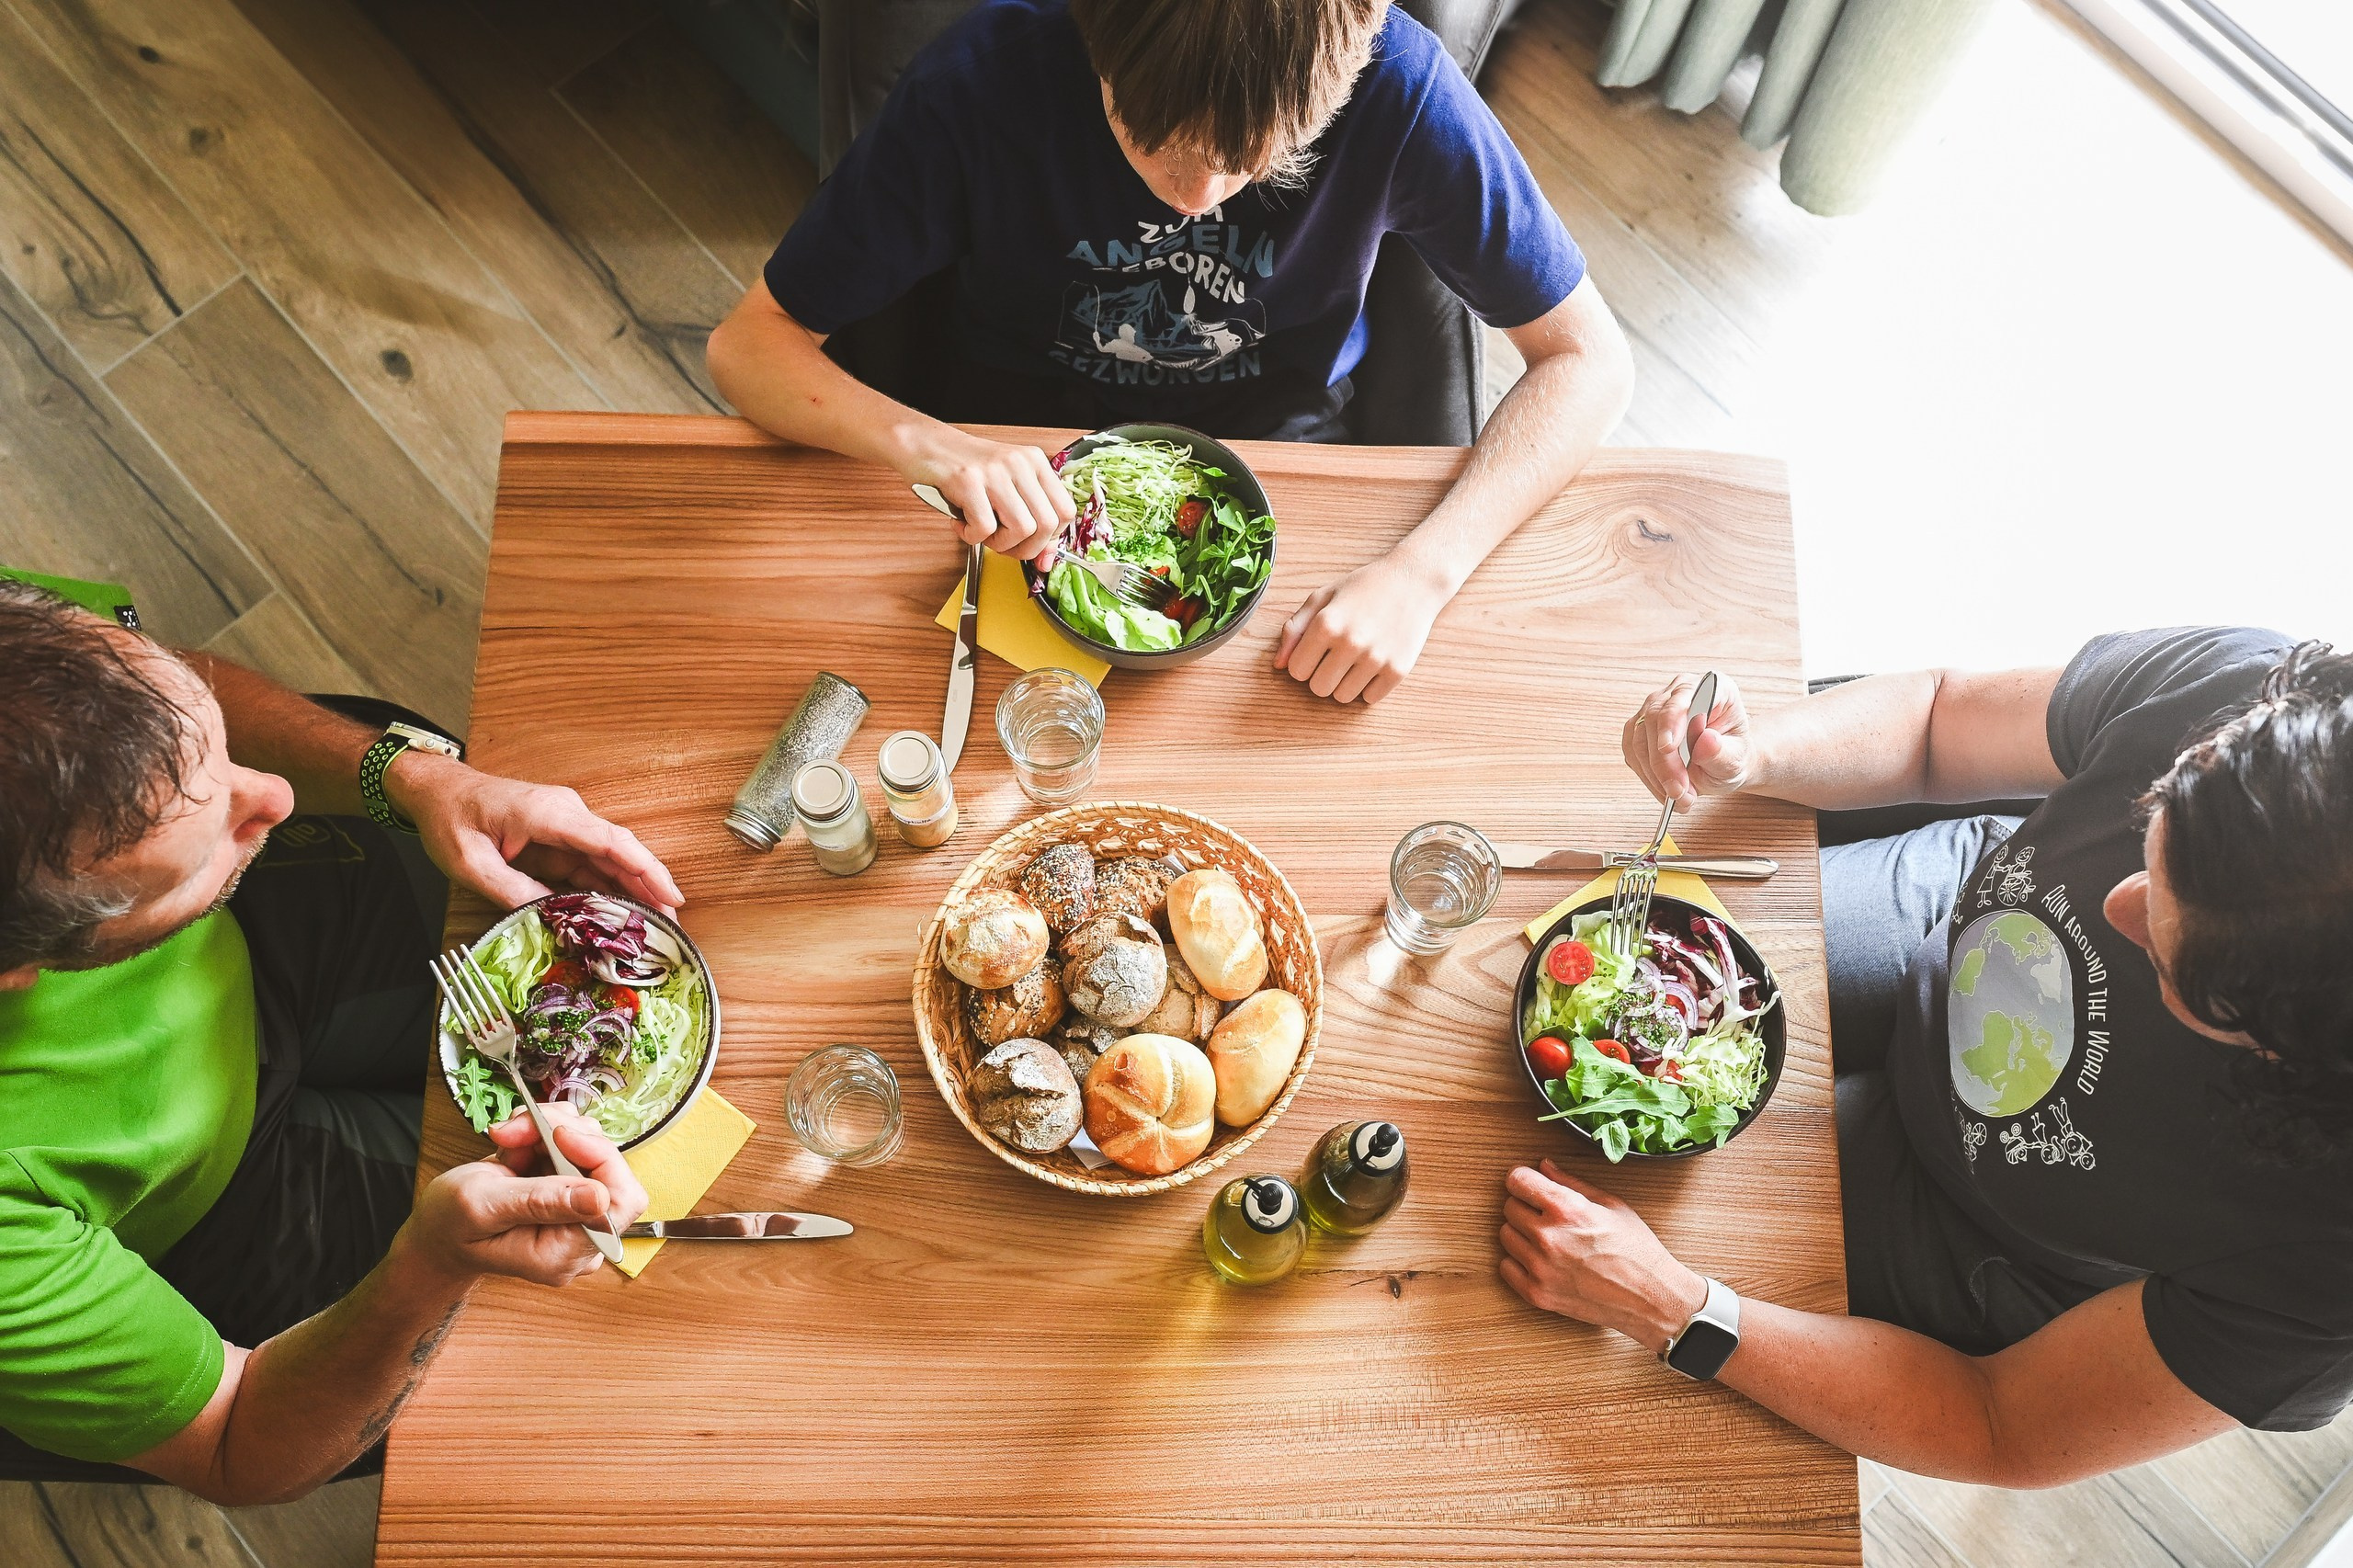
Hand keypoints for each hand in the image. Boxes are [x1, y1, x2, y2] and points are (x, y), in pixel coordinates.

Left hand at [388, 753, 683, 916]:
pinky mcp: (559, 838)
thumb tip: (552, 915)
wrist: (435, 790)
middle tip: (672, 925)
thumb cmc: (449, 819)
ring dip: (633, 890)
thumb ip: (510, 889)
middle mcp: (566, 814)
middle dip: (650, 886)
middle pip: (621, 850)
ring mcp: (565, 825)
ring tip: (655, 925)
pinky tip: (621, 913)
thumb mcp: (469, 862)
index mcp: (548, 814)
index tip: (672, 896)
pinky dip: (609, 888)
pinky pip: (591, 864)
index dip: (645, 870)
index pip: (611, 841)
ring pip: (610, 859)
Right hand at [405, 1108, 649, 1286]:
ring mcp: (578, 1209)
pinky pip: (575, 1144)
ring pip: (590, 1147)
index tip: (561, 1134)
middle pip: (607, 1166)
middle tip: (516, 1128)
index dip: (601, 1158)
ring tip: (508, 1138)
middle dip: (563, 1135)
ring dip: (549, 1129)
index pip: (622, 1203)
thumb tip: (600, 1198)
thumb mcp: (484, 1208)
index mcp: (564, 1253)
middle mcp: (581, 1235)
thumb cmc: (452, 1225)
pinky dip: (546, 1132)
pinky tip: (516, 1141)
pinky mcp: (570, 1185)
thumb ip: (540, 1202)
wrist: (439, 1229)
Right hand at [900, 424, 1072, 561]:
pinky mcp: (968, 480)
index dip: (1051, 539)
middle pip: (1046, 525)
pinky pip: (985, 528)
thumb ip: (1029, 518)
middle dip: (1025, 548)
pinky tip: (960, 524)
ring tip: (980, 532)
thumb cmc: (963, 470)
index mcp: (1035, 462)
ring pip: (1021, 529)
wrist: (922, 444)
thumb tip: (1045, 561)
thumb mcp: (1004, 486)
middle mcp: (1020, 463)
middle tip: (1001, 544)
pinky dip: (971, 537)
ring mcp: (995, 471)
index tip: (1033, 549)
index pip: (1065, 511)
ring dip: (999, 544)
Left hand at [1273, 553, 1448, 703]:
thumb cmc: (1363, 587)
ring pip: (1343, 698)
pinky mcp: (1398, 670)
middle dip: (1323, 676)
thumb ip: (1294, 629)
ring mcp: (1376, 658)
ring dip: (1346, 683)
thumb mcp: (1322, 598)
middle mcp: (1350, 643)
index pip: (1296, 671)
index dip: (1304, 662)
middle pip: (1318, 689)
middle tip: (1337, 657)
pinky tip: (1376, 663)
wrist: (1413, 580)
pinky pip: (1370, 698)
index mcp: (1326, 624)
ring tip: (1357, 659)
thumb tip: (1279, 665)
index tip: (1317, 651)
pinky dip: (1370, 686)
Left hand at [1498, 1159, 1706, 1354]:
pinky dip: (1519, 1262)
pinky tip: (1541, 1261)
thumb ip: (1571, 1183)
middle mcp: (1548, 1236)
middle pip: (1509, 1207)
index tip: (1529, 1184)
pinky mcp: (1538, 1294)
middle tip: (1547, 1215)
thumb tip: (1543, 1166)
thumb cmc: (1637, 1249)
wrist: (1651, 1297)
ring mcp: (1540, 1268)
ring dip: (1522, 1233)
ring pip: (1506, 1235)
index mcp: (1567, 1209)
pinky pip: (1506, 1267)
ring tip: (1548, 1239)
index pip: (1517, 1180)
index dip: (1524, 1179)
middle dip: (1525, 1206)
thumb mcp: (1611, 1205)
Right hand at [1623, 672, 1754, 810]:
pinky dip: (1646, 776)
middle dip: (1664, 762)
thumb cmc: (1732, 756)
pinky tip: (1664, 791)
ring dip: (1654, 774)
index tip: (1667, 748)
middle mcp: (1681, 691)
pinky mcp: (1639, 728)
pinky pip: (1632, 752)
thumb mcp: (1737, 760)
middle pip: (1656, 719)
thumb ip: (1723, 752)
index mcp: (1713, 687)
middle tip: (1679, 792)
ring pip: (1639, 738)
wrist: (1723, 764)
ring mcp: (1656, 707)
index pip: (1685, 694)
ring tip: (1679, 798)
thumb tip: (1706, 741)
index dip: (1672, 720)